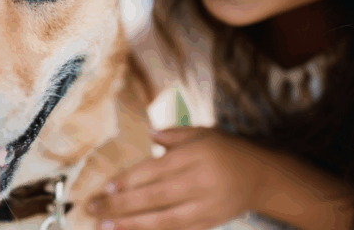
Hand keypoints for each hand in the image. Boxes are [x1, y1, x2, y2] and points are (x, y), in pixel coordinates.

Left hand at [85, 127, 267, 229]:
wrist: (260, 177)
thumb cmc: (225, 151)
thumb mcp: (202, 133)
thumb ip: (174, 134)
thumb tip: (150, 133)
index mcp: (195, 156)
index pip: (155, 170)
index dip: (129, 180)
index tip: (106, 187)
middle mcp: (199, 182)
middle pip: (154, 196)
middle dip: (120, 205)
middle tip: (93, 207)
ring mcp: (204, 206)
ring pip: (163, 219)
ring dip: (131, 225)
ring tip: (105, 226)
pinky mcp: (208, 223)